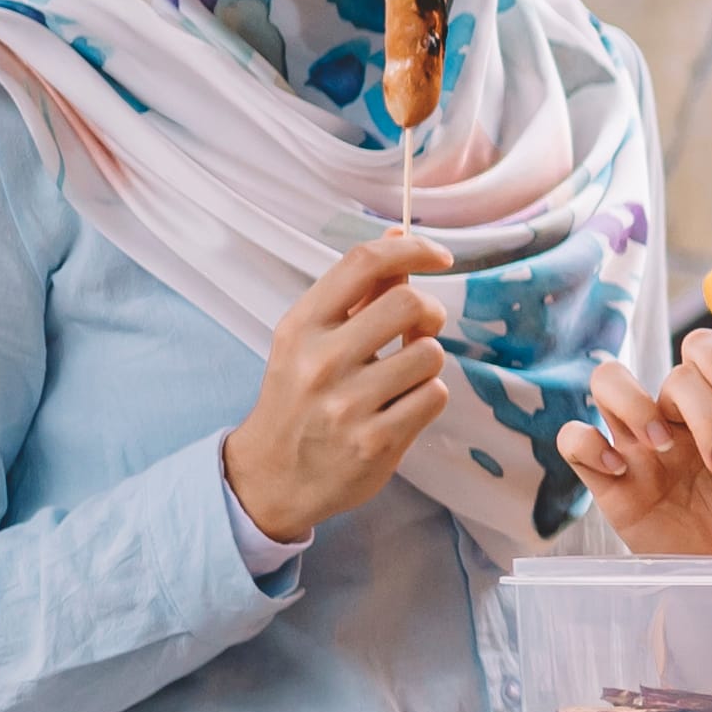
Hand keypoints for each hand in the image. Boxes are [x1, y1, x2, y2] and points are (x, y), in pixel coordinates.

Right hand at [225, 235, 451, 542]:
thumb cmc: (299, 397)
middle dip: (429, 313)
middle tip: (420, 329)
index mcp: (300, 326)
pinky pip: (434, 396)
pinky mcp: (375, 442)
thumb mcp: (310, 339)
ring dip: (426, 363)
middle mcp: (320, 361)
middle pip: (410, 304)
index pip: (364, 263)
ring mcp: (347, 404)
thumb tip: (397, 235)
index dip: (412, 249)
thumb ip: (356, 291)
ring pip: (430, 354)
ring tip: (399, 378)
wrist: (272, 476)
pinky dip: (427, 398)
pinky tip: (399, 408)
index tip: (438, 256)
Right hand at [556, 334, 711, 557]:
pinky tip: (620, 470)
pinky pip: (573, 440)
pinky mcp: (607, 480)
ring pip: (606, 380)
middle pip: (673, 374)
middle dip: (703, 411)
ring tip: (663, 446)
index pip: (702, 350)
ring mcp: (636, 444)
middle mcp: (673, 416)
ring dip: (635, 403)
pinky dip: (589, 445)